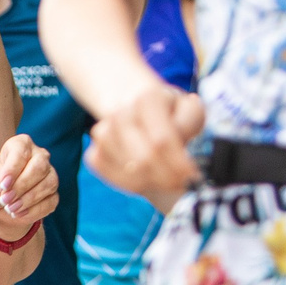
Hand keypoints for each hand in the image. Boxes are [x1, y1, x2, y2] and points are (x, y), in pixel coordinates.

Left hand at [0, 133, 57, 242]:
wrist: (0, 205)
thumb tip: (8, 186)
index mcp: (21, 145)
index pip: (22, 150)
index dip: (13, 169)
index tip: (2, 185)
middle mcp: (39, 156)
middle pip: (40, 167)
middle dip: (21, 186)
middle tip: (5, 200)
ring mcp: (49, 174)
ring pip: (49, 184)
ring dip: (28, 199)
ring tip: (9, 209)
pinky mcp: (53, 194)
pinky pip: (51, 201)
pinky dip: (33, 211)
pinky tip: (18, 214)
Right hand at [86, 83, 205, 208]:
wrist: (138, 109)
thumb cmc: (170, 114)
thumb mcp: (189, 111)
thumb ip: (190, 123)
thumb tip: (181, 142)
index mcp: (148, 99)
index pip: (162, 141)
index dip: (178, 163)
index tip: (192, 176)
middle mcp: (120, 113)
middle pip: (142, 160)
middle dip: (165, 178)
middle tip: (182, 185)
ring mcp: (102, 132)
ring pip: (127, 171)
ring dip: (150, 182)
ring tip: (166, 178)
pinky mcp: (93, 151)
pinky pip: (111, 177)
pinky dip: (129, 184)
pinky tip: (146, 179)